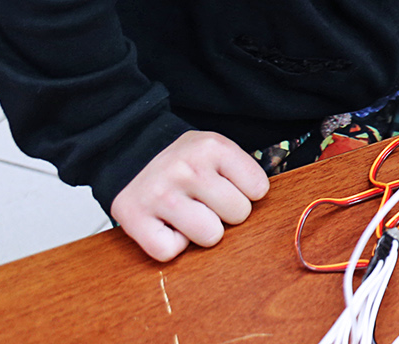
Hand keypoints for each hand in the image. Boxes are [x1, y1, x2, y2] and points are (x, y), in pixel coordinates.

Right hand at [111, 130, 270, 260]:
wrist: (131, 155)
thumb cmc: (185, 162)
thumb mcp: (217, 151)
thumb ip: (242, 172)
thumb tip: (267, 213)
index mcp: (212, 147)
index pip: (258, 189)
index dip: (246, 193)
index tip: (227, 186)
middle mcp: (186, 168)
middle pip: (238, 214)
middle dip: (226, 213)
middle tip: (204, 201)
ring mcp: (159, 193)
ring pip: (211, 236)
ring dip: (202, 231)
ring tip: (187, 213)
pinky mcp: (134, 218)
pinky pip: (170, 251)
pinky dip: (171, 245)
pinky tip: (166, 225)